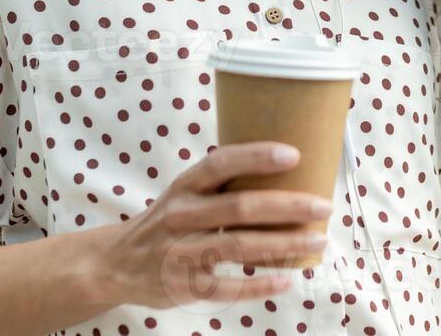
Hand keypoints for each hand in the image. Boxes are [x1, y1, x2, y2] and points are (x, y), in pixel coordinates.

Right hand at [90, 141, 332, 308]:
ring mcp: (181, 252)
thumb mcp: (185, 192)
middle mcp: (182, 215)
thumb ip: (224, 183)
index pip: (221, 163)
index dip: (257, 156)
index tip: (294, 154)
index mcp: (185, 185)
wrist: (115, 263)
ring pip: (239, 246)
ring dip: (285, 243)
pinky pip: (227, 287)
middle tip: (324, 207)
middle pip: (241, 207)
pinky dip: (259, 285)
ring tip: (318, 240)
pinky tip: (288, 280)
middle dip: (288, 206)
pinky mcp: (184, 285)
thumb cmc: (168, 220)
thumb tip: (290, 168)